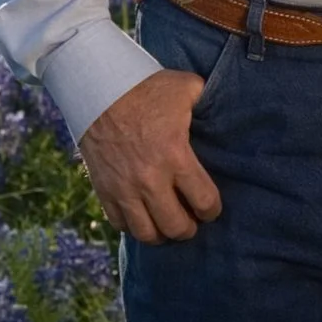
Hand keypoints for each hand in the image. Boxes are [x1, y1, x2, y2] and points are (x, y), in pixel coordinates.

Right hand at [76, 68, 221, 243]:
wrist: (97, 88)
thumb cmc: (145, 87)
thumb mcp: (186, 88)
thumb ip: (208, 102)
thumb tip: (224, 107)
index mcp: (175, 156)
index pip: (204, 202)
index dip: (212, 209)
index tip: (211, 207)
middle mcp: (150, 179)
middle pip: (176, 227)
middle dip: (189, 228)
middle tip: (191, 221)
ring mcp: (124, 188)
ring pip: (147, 234)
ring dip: (161, 234)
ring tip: (166, 224)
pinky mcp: (103, 190)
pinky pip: (119, 224)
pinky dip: (133, 226)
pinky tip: (142, 216)